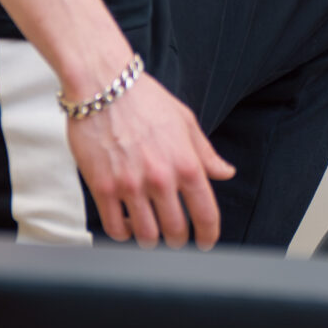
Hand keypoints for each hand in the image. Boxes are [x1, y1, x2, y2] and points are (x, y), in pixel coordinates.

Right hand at [69, 70, 233, 247]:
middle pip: (175, 231)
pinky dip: (123, 233)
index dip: (209, 235)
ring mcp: (130, 186)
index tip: (205, 242)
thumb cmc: (143, 98)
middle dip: (178, 241)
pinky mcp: (102, 188)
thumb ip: (205, 153)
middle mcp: (161, 179)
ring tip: (149, 233)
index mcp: (186, 164)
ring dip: (150, 240)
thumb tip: (225, 172)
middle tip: (175, 239)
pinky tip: (126, 224)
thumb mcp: (185, 121)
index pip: (206, 214)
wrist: (102, 84)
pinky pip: (115, 227)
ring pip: (146, 235)